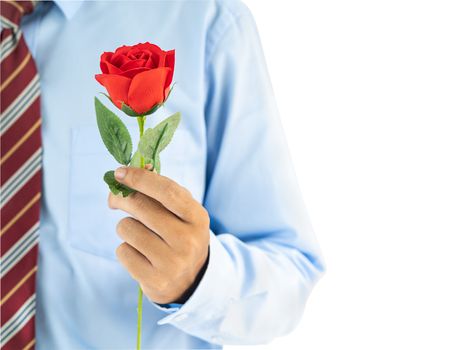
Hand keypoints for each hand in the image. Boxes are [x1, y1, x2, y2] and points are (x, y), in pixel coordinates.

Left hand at [108, 166, 209, 303]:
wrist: (191, 280)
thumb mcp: (181, 212)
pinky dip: (126, 248)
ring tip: (139, 235)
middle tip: (114, 199)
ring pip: (127, 228)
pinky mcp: (154, 280)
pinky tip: (140, 254)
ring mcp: (172, 263)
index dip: (140, 178)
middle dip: (121, 198)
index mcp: (197, 218)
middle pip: (141, 207)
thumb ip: (160, 190)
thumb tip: (128, 172)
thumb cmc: (180, 235)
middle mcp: (187, 240)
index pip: (167, 191)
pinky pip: (122, 251)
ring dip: (126, 227)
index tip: (120, 172)